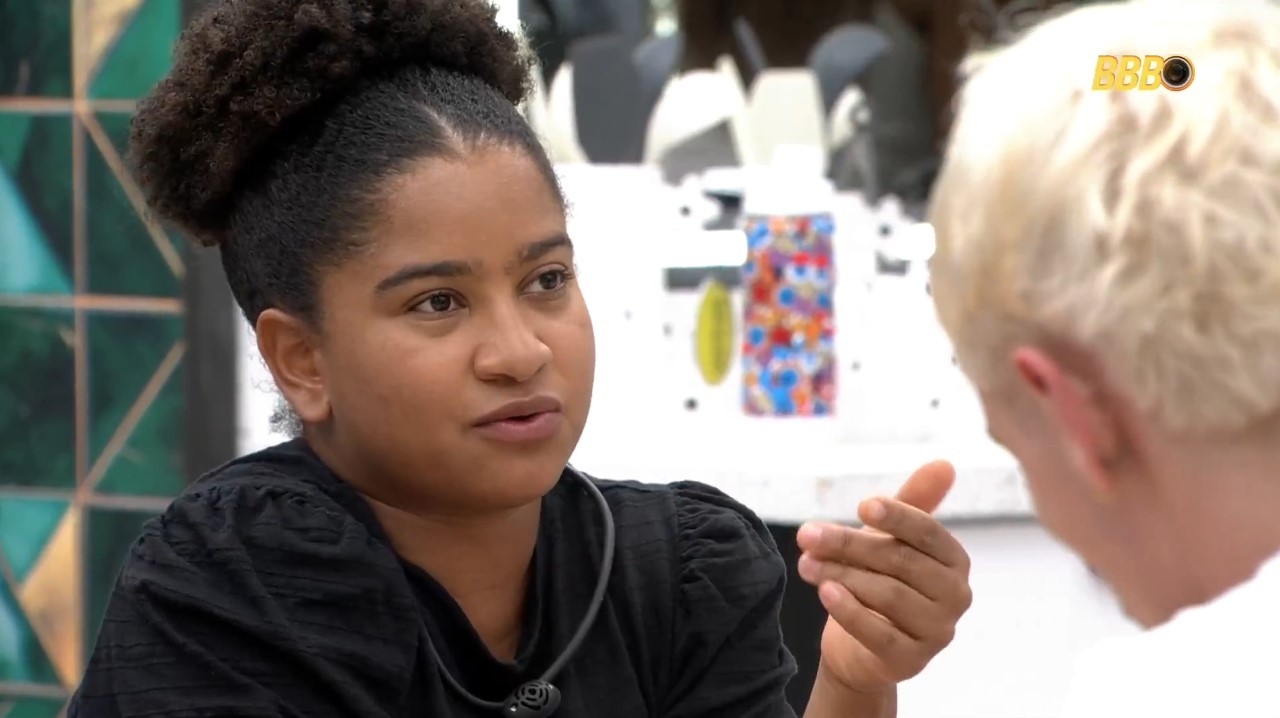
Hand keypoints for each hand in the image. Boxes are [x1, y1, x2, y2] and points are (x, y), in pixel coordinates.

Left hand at [796, 460, 972, 694]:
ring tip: (805, 563)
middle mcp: (955, 596)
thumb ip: (914, 502)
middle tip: (807, 534)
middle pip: (900, 562)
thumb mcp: (890, 538)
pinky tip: (826, 592)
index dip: (897, 517)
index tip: (861, 506)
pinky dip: (850, 612)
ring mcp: (937, 632)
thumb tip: (944, 463)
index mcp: (953, 560)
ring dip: (841, 574)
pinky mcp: (911, 661)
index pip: (928, 532)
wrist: (858, 649)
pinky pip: (879, 634)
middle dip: (850, 545)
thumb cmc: (879, 582)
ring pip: (887, 595)